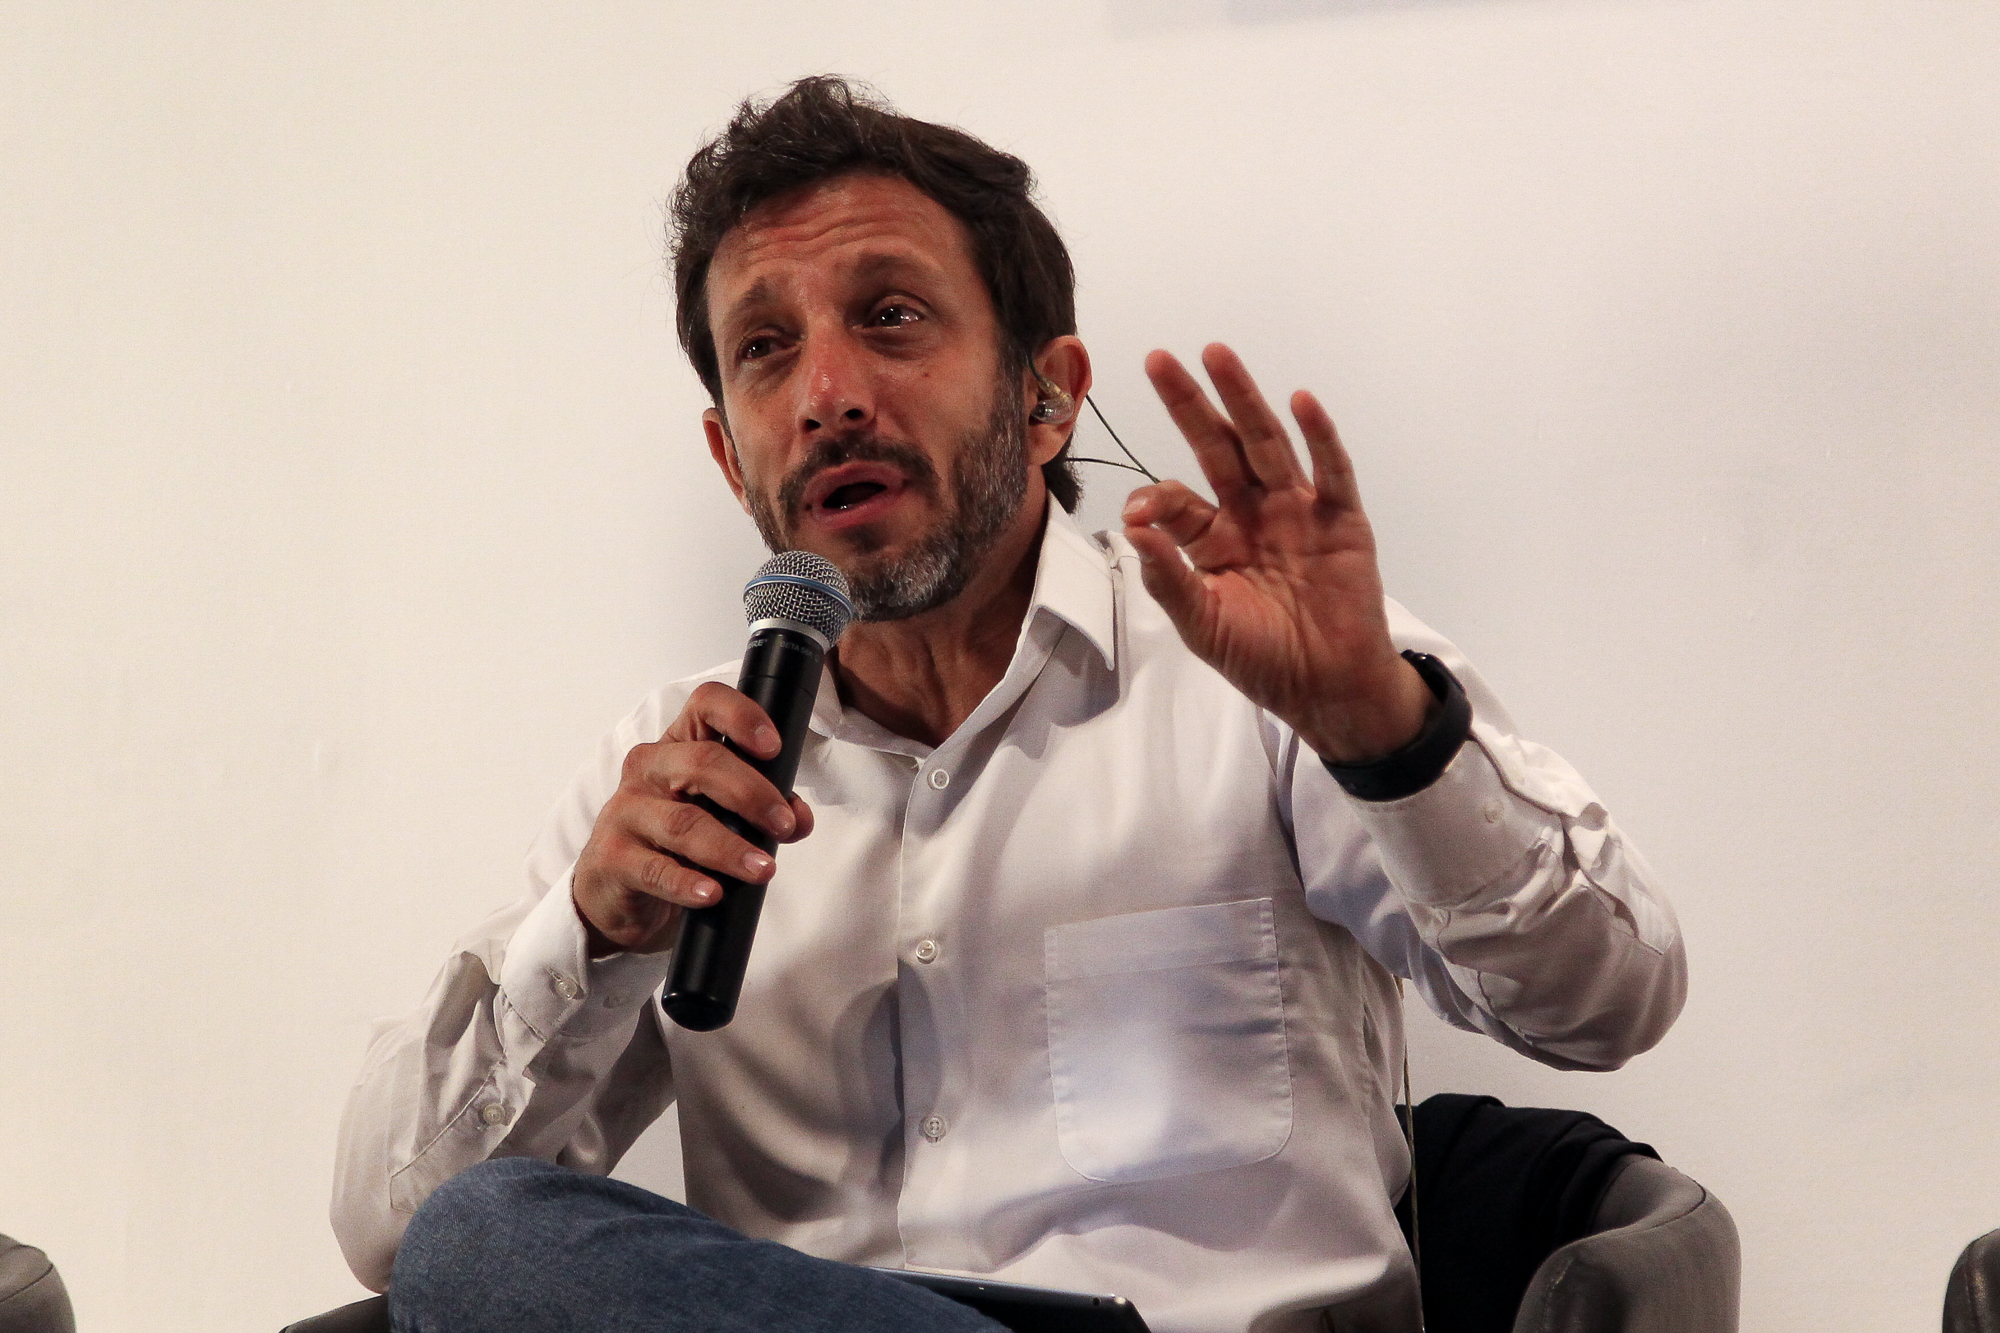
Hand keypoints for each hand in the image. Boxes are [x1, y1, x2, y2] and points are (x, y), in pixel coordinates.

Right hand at [571, 681, 814, 955]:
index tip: (774, 748)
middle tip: (784, 825)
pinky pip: (654, 869)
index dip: (742, 717)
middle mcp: (648, 768)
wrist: (618, 890)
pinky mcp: (612, 857)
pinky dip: (687, 883)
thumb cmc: (675, 840)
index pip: (706, 704)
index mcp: (679, 745)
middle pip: (703, 763)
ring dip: (730, 848)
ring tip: (762, 869)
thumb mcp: (721, 815)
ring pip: (683, 822)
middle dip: (752, 794)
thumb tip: (799, 818)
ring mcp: (625, 811)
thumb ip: (764, 810)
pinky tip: (712, 893)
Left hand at [1123, 343, 1433, 764]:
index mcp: (1214, 537)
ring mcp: (1298, 511)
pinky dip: (1318, 436)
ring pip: (1267, 443)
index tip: (1138, 513)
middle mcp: (1253, 512)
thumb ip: (1168, 579)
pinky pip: (1330, 472)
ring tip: (1217, 355)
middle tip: (1159, 360)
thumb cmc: (1262, 659)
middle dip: (1189, 404)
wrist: (1327, 690)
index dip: (1156, 499)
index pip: (1178, 499)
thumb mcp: (1203, 625)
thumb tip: (1131, 528)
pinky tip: (1300, 401)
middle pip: (1218, 447)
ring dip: (1243, 399)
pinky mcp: (1342, 521)